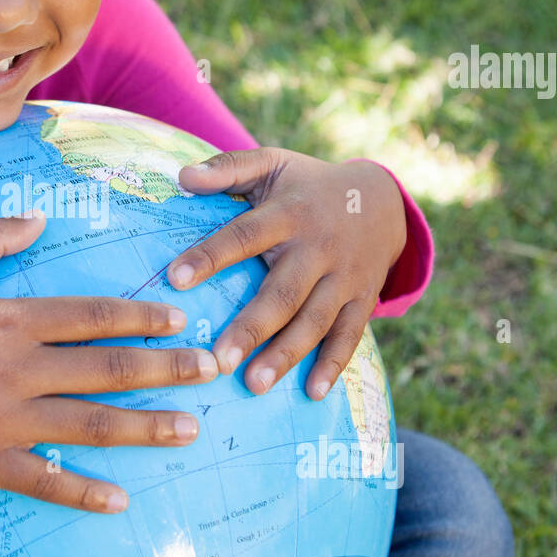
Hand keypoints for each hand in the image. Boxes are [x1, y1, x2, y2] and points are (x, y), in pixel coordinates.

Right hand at [0, 212, 219, 514]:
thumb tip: (39, 221)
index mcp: (6, 319)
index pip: (92, 316)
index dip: (141, 316)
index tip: (180, 317)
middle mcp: (15, 371)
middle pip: (106, 369)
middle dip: (166, 368)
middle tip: (212, 367)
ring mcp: (1, 421)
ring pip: (89, 426)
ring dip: (145, 428)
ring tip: (191, 429)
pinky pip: (41, 480)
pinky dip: (81, 491)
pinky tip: (119, 499)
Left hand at [166, 149, 405, 399]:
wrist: (382, 199)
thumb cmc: (306, 185)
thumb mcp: (272, 163)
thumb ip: (228, 168)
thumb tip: (181, 175)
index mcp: (289, 213)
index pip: (245, 235)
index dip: (210, 256)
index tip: (174, 279)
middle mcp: (318, 248)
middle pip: (283, 292)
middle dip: (252, 327)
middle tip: (219, 360)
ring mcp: (344, 278)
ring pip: (314, 321)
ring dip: (285, 354)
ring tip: (253, 384)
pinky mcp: (362, 300)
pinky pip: (349, 336)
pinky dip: (334, 365)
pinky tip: (313, 393)